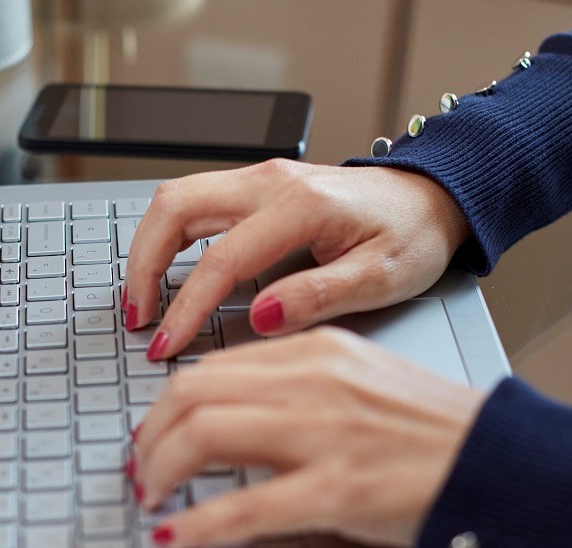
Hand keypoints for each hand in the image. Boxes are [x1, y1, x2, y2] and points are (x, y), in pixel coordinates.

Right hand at [122, 159, 470, 359]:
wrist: (432, 196)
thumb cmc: (412, 236)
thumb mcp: (380, 278)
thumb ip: (317, 296)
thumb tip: (260, 317)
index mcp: (301, 206)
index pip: (220, 259)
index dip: (186, 306)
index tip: (167, 344)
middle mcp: (271, 182)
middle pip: (174, 208)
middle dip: (142, 265)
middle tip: (138, 318)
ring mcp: (260, 179)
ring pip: (176, 199)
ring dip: (148, 248)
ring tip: (142, 301)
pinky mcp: (257, 187)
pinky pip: (194, 203)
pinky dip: (167, 237)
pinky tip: (166, 273)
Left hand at [129, 327, 485, 547]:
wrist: (502, 461)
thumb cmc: (436, 430)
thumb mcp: (362, 381)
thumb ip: (299, 385)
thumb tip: (235, 412)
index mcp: (319, 352)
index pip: (213, 366)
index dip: (167, 405)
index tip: (154, 433)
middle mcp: (315, 382)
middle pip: (194, 392)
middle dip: (151, 434)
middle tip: (141, 467)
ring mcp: (326, 434)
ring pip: (206, 434)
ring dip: (161, 470)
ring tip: (151, 496)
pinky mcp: (340, 490)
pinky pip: (246, 506)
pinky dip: (199, 525)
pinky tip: (176, 538)